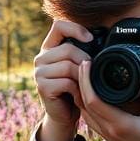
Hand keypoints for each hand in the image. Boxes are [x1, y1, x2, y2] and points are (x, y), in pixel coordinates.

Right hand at [32, 20, 93, 140]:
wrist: (64, 114)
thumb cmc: (74, 89)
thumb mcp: (77, 67)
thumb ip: (81, 52)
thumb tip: (101, 38)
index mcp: (49, 48)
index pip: (59, 26)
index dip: (76, 29)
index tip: (90, 39)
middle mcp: (41, 58)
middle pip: (68, 49)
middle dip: (85, 61)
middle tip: (91, 75)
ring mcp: (39, 73)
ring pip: (68, 66)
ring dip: (82, 78)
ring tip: (84, 87)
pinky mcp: (42, 87)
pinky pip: (66, 82)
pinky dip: (77, 90)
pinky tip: (78, 96)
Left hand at [77, 60, 139, 140]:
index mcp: (119, 124)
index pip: (93, 100)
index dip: (85, 80)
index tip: (87, 64)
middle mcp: (108, 129)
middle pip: (83, 103)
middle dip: (80, 81)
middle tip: (83, 62)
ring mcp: (106, 133)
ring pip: (84, 110)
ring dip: (80, 91)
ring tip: (84, 73)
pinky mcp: (107, 134)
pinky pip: (89, 116)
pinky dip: (85, 102)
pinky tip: (90, 91)